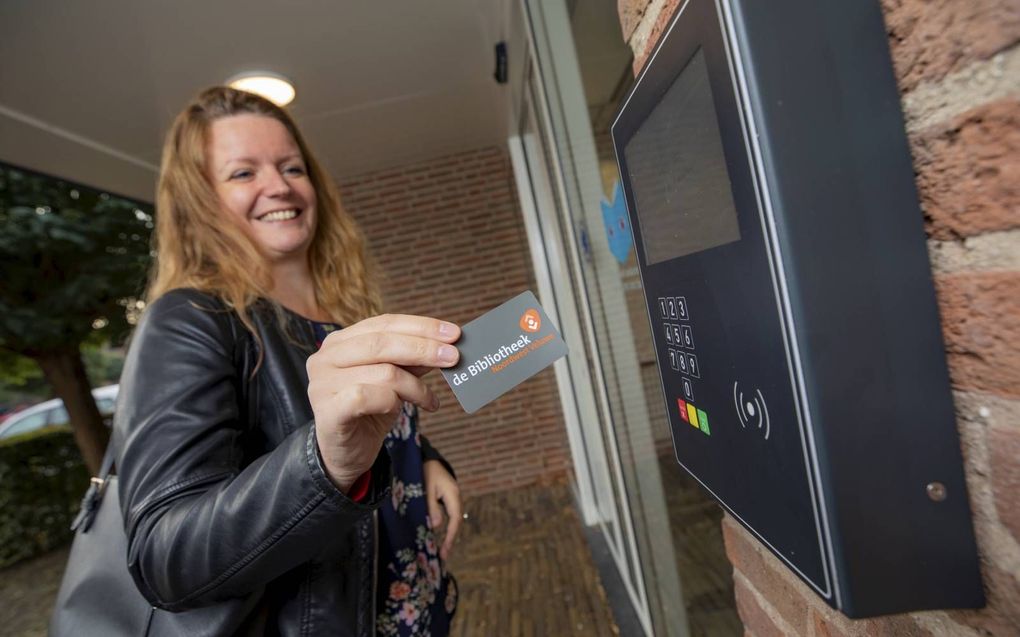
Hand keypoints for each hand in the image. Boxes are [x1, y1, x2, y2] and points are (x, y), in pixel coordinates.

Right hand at [306, 314, 460, 491]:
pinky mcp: (327, 411)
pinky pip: (367, 396)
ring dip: (415, 386)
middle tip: (454, 357)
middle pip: (382, 343)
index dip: (421, 326)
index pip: (384, 323)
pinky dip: (393, 401)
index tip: (454, 333)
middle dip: (424, 348)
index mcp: (339, 342)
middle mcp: (325, 358)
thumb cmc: (370, 412)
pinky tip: (402, 410)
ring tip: (429, 400)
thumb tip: (447, 345)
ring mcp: (322, 384)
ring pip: (382, 372)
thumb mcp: (395, 381)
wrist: (345, 454)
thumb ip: (413, 360)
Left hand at [424, 459, 462, 560]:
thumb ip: (431, 506)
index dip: (450, 535)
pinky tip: (439, 535)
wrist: (426, 457)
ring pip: (453, 519)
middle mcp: (456, 496)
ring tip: (441, 550)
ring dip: (448, 533)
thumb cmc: (425, 471)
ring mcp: (452, 497)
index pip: (455, 519)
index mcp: (452, 494)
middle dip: (450, 538)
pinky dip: (445, 526)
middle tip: (443, 556)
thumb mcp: (425, 488)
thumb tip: (436, 526)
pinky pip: (448, 514)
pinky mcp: (446, 498)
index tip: (445, 550)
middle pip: (456, 521)